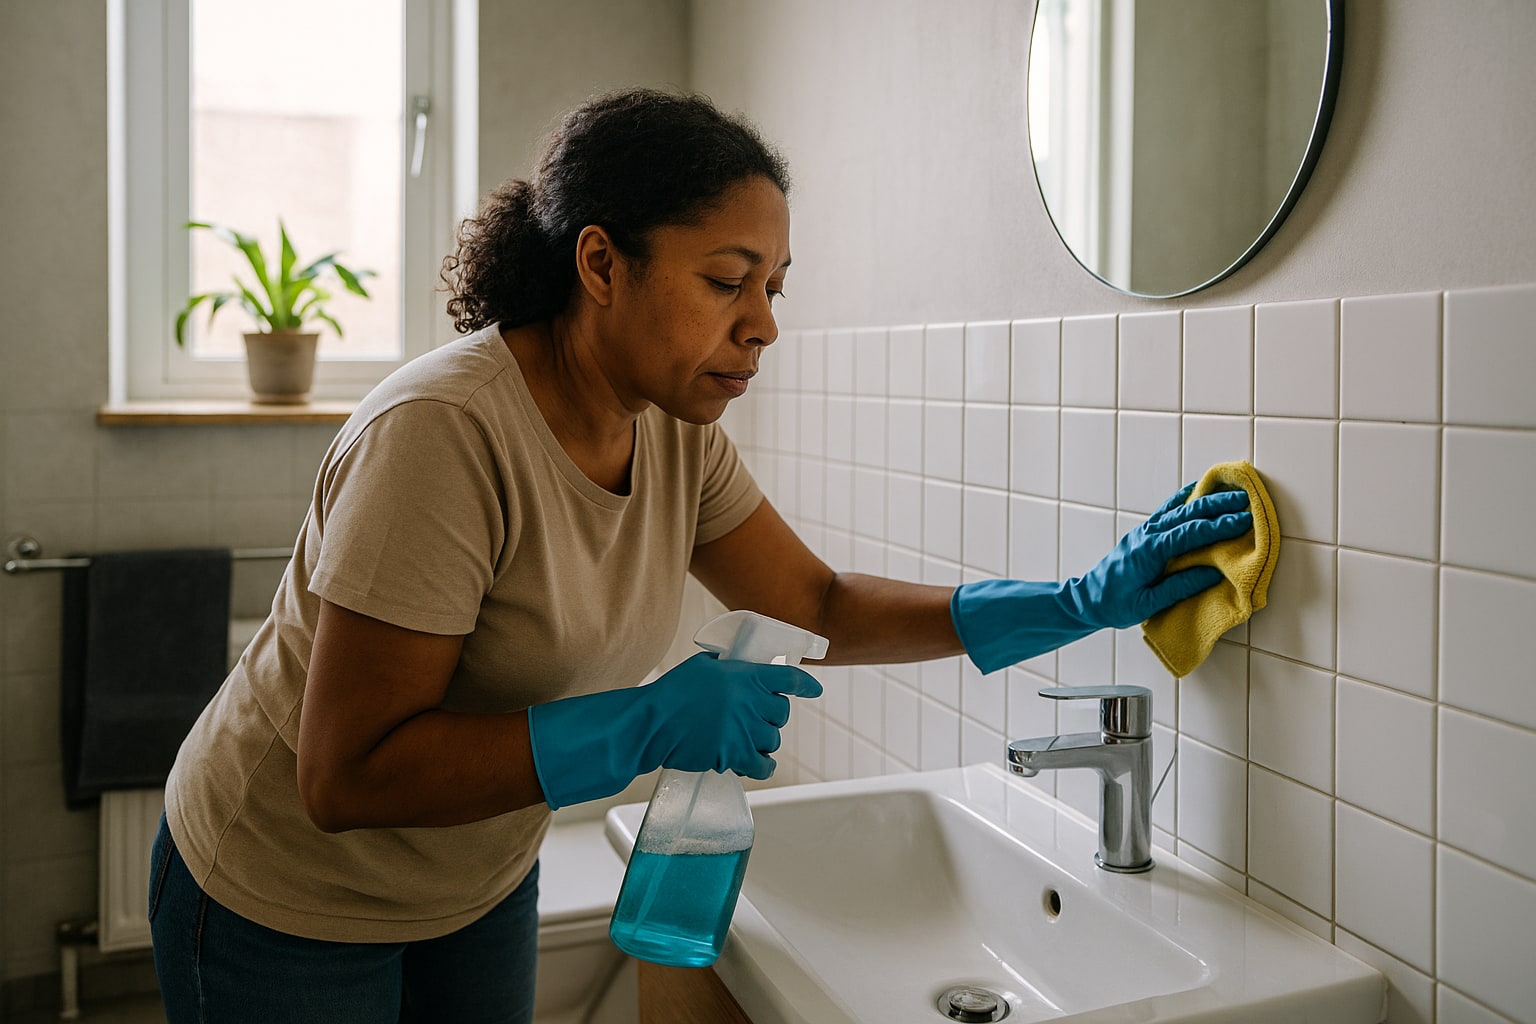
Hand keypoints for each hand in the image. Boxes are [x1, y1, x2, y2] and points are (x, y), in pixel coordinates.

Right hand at [526, 652, 821, 808]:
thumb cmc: (670, 694)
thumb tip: (738, 670)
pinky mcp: (734, 755)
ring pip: (773, 740)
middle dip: (771, 717)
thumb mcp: (702, 667)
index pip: (787, 678)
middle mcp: (749, 702)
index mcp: (744, 676)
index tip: (815, 690)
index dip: (805, 684)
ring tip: (743, 740)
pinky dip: (762, 766)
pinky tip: (755, 763)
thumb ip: (728, 667)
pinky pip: (764, 765)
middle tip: (754, 720)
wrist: (650, 724)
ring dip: (762, 742)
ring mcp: (744, 730)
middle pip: (781, 713)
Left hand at [950, 482, 1253, 672]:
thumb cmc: (1115, 605)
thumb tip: (1212, 573)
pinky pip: (1167, 509)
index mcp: (1148, 552)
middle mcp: (1146, 535)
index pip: (1189, 534)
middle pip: (1187, 514)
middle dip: (1218, 506)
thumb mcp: (1148, 604)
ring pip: (1178, 508)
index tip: (1243, 521)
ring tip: (1232, 492)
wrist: (1087, 599)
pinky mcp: (1144, 532)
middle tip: (1247, 501)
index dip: (1218, 526)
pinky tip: (1199, 488)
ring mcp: (1144, 530)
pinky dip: (1184, 497)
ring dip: (1206, 499)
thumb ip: (1179, 588)